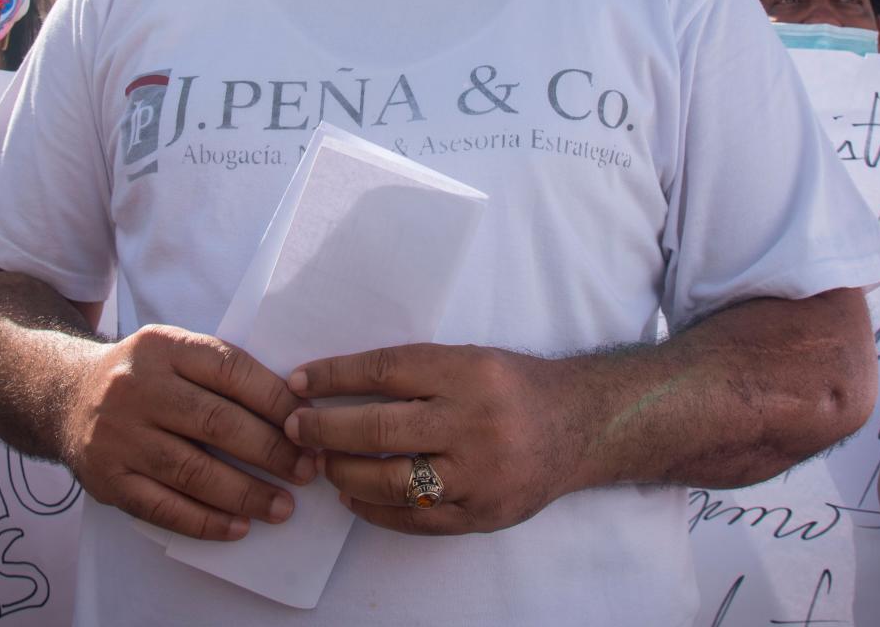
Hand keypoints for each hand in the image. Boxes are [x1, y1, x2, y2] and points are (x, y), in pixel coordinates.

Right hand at [62, 325, 315, 541]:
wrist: (64, 396)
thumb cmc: (141, 377)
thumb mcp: (174, 352)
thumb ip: (221, 372)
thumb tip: (294, 411)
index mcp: (163, 347)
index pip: (230, 369)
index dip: (276, 400)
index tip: (309, 425)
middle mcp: (137, 388)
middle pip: (216, 423)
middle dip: (271, 451)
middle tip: (307, 471)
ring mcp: (118, 436)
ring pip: (192, 470)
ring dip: (245, 493)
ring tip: (283, 507)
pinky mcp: (107, 479)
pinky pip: (163, 507)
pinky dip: (205, 521)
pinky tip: (238, 527)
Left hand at [286, 343, 574, 534]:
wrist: (582, 426)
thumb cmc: (514, 386)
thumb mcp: (471, 359)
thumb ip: (416, 373)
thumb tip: (337, 385)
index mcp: (467, 373)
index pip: (384, 371)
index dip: (334, 376)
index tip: (298, 382)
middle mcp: (474, 422)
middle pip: (381, 429)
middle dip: (327, 429)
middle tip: (297, 428)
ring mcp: (480, 474)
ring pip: (393, 482)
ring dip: (346, 473)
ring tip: (323, 464)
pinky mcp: (484, 514)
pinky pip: (417, 520)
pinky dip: (377, 511)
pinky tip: (354, 498)